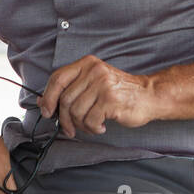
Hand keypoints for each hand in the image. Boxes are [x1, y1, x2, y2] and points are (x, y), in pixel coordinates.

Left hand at [38, 55, 155, 138]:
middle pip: (65, 100)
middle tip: (70, 129)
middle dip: (65, 119)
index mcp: (87, 64)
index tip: (47, 111)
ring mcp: (103, 85)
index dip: (48, 97)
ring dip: (81, 125)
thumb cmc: (120, 92)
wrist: (150, 95)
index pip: (58, 78)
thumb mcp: (94, 83)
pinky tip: (101, 126)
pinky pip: (90, 120)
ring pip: (76, 112)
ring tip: (91, 125)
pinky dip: (93, 128)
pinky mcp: (111, 100)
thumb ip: (71, 90)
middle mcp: (94, 71)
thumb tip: (43, 102)